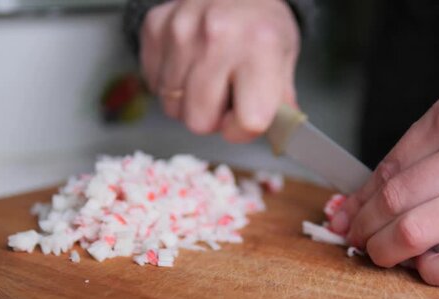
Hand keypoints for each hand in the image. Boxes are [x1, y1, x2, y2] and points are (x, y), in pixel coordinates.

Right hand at [141, 0, 298, 141]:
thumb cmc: (261, 23)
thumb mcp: (285, 59)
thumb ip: (280, 103)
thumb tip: (279, 136)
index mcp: (260, 47)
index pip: (249, 121)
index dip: (245, 129)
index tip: (247, 117)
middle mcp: (217, 37)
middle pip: (199, 122)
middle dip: (212, 119)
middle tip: (224, 97)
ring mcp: (181, 30)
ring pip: (172, 107)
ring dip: (189, 101)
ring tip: (208, 76)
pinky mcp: (156, 27)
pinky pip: (154, 84)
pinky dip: (171, 82)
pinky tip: (190, 64)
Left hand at [330, 89, 438, 285]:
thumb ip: (404, 164)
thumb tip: (347, 209)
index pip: (388, 169)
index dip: (359, 200)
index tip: (346, 216)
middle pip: (396, 201)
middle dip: (365, 228)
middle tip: (357, 239)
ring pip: (420, 232)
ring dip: (386, 250)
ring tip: (380, 254)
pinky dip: (433, 272)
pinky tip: (425, 265)